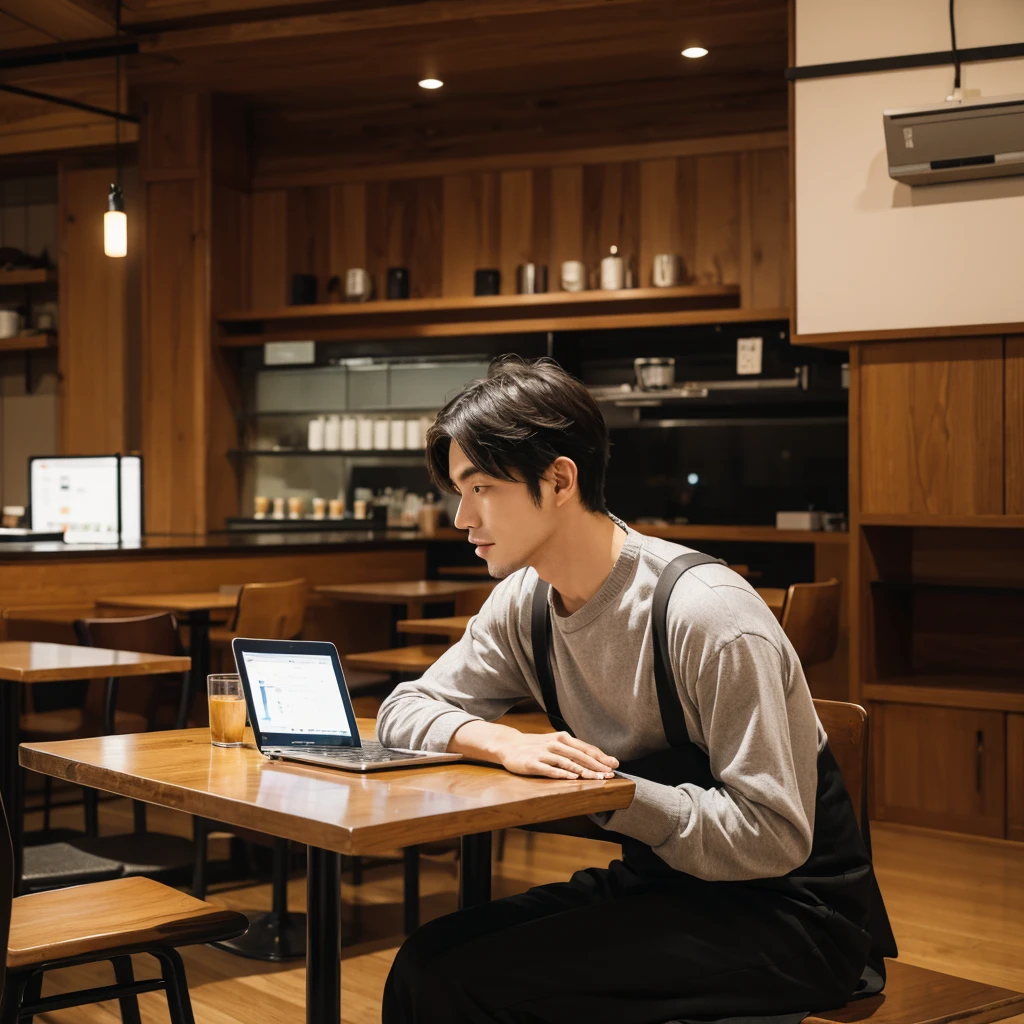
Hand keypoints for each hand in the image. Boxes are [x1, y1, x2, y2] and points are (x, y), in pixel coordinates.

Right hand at [498, 730, 618, 779]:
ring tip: (597, 778)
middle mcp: (555, 744)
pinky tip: (572, 778)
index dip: (601, 757)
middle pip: (580, 755)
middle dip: (597, 765)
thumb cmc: (536, 746)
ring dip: (584, 770)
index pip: (586, 748)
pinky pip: (549, 768)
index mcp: (563, 738)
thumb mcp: (555, 743)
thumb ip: (572, 750)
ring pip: (568, 762)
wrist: (508, 745)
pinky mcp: (532, 763)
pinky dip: (561, 773)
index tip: (615, 764)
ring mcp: (543, 753)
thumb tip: (594, 758)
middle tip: (611, 774)